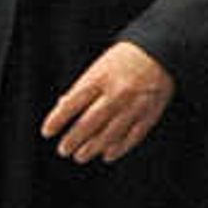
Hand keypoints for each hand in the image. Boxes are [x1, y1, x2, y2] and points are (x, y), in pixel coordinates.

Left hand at [42, 40, 172, 162]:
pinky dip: (119, 148)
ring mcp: (134, 105)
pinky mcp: (150, 114)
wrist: (161, 51)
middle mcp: (117, 93)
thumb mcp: (98, 67)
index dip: (58, 120)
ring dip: (93, 148)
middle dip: (74, 139)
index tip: (47, 132)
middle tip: (63, 150)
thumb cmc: (123, 60)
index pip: (73, 103)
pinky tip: (107, 155)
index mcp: (100, 78)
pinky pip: (133, 136)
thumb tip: (62, 105)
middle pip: (90, 122)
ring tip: (80, 156)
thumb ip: (81, 87)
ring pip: (110, 133)